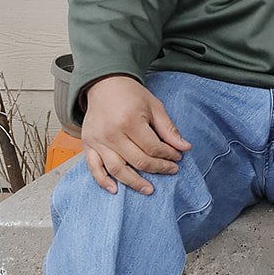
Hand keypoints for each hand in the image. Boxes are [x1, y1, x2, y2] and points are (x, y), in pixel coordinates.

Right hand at [81, 75, 191, 195]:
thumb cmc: (131, 95)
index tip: (178, 157)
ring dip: (134, 182)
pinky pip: (93, 167)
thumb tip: (185, 147)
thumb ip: (168, 129)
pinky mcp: (88, 143)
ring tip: (149, 189)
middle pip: (138, 160)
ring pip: (117, 169)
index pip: (153, 148)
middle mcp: (112, 133)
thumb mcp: (154, 106)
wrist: (104, 84)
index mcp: (130, 121)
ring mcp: (98, 140)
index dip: (168, 155)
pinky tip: (115, 190)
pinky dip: (102, 181)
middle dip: (158, 168)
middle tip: (171, 170)